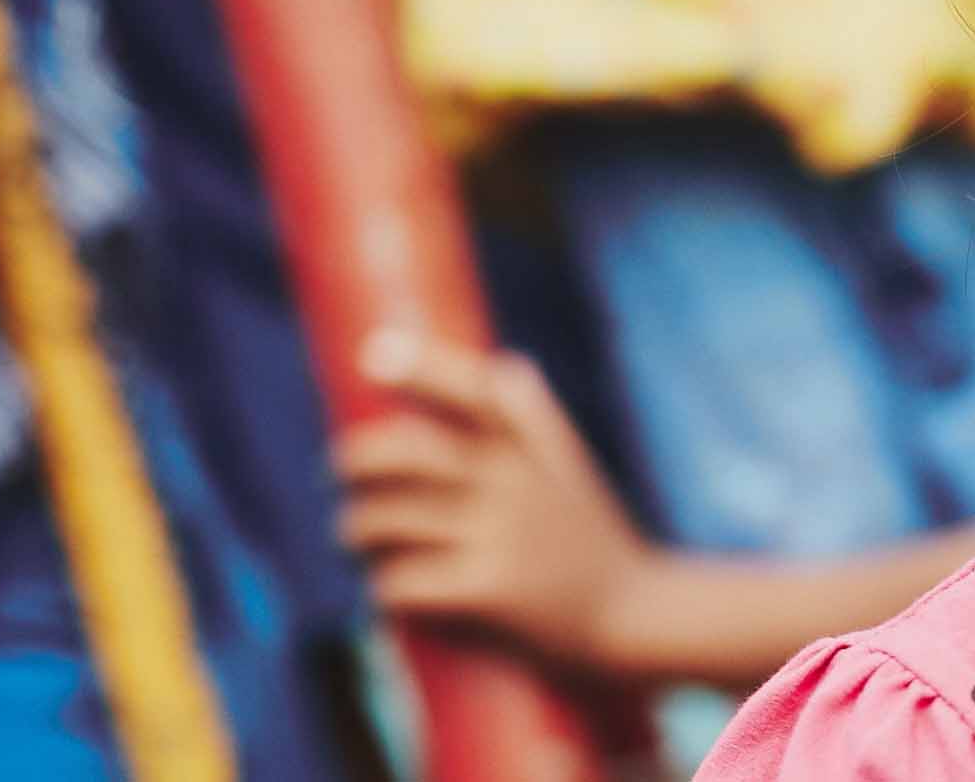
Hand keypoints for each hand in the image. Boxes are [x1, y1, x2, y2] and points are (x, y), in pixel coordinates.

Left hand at [335, 330, 658, 669]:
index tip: (373, 356)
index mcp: (533, 450)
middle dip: (355, 458)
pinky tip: (387, 593)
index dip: (421, 367)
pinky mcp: (490, 590)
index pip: (474, 391)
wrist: (638, 619)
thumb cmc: (595, 545)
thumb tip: (506, 363)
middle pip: (408, 452)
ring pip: (389, 519)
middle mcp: (516, 483)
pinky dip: (383, 588)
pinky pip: (402, 581)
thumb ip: (539, 422)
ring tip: (353, 539)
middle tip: (336, 470)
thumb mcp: (574, 473)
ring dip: (355, 529)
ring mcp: (502, 535)